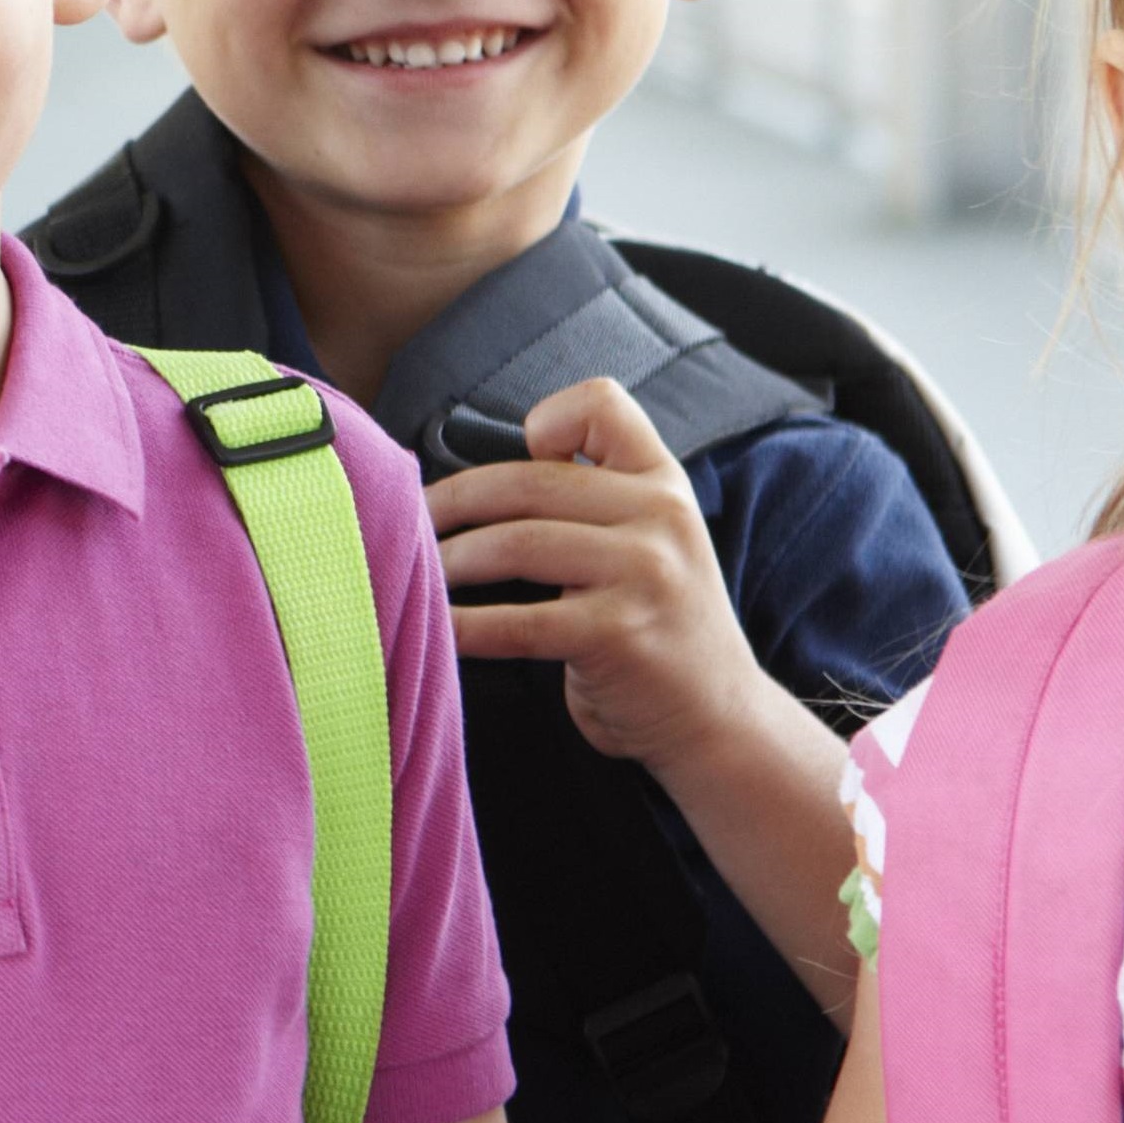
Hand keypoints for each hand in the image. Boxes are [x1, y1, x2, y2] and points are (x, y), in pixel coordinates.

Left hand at [428, 379, 773, 778]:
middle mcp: (660, 516)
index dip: (547, 418)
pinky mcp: (618, 634)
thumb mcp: (648, 544)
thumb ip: (593, 504)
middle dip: (452, 501)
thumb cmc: (656, 629)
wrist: (716, 717)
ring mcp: (644, 574)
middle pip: (529, 480)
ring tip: (413, 574)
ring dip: (448, 560)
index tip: (509, 459)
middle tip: (407, 522)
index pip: (602, 405)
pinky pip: (517, 623)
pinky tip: (435, 629)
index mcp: (661, 483)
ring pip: (517, 543)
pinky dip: (463, 625)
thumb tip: (476, 486)